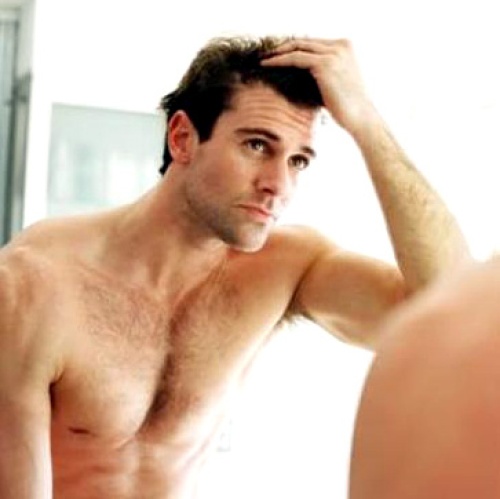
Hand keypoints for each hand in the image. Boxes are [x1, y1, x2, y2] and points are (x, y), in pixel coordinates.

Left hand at [261, 38, 377, 133]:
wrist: (360, 118)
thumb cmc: (347, 107)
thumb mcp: (334, 83)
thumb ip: (321, 74)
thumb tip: (298, 76)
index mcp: (345, 46)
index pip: (313, 43)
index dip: (294, 47)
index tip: (278, 55)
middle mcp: (340, 45)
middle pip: (304, 41)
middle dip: (283, 47)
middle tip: (266, 55)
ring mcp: (333, 53)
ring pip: (298, 46)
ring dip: (278, 52)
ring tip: (264, 59)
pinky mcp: (325, 63)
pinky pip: (296, 57)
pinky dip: (280, 60)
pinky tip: (268, 65)